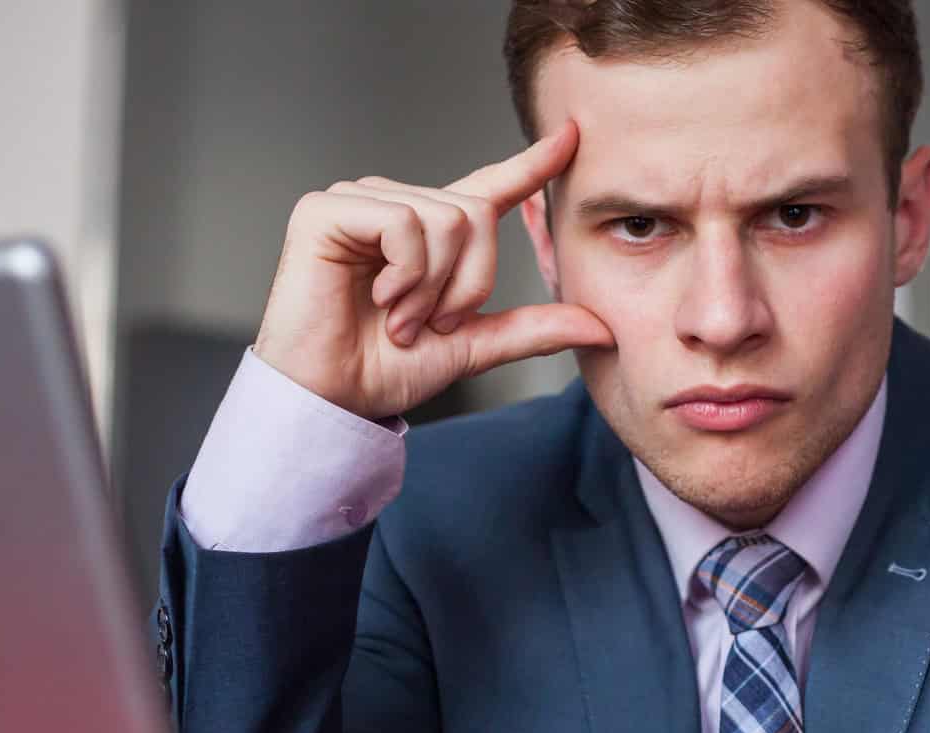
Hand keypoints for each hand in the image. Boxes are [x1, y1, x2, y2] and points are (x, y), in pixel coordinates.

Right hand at [252, 121, 612, 420]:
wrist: (333, 397)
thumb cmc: (387, 369)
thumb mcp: (474, 346)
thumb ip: (532, 329)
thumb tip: (602, 326)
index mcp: (433, 234)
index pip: (491, 188)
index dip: (532, 164)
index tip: (573, 137)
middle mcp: (398, 205)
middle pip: (476, 214)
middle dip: (468, 282)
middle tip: (429, 323)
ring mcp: (361, 200)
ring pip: (446, 218)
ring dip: (433, 286)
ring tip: (400, 318)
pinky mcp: (327, 208)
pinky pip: (405, 222)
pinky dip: (405, 272)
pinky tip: (379, 298)